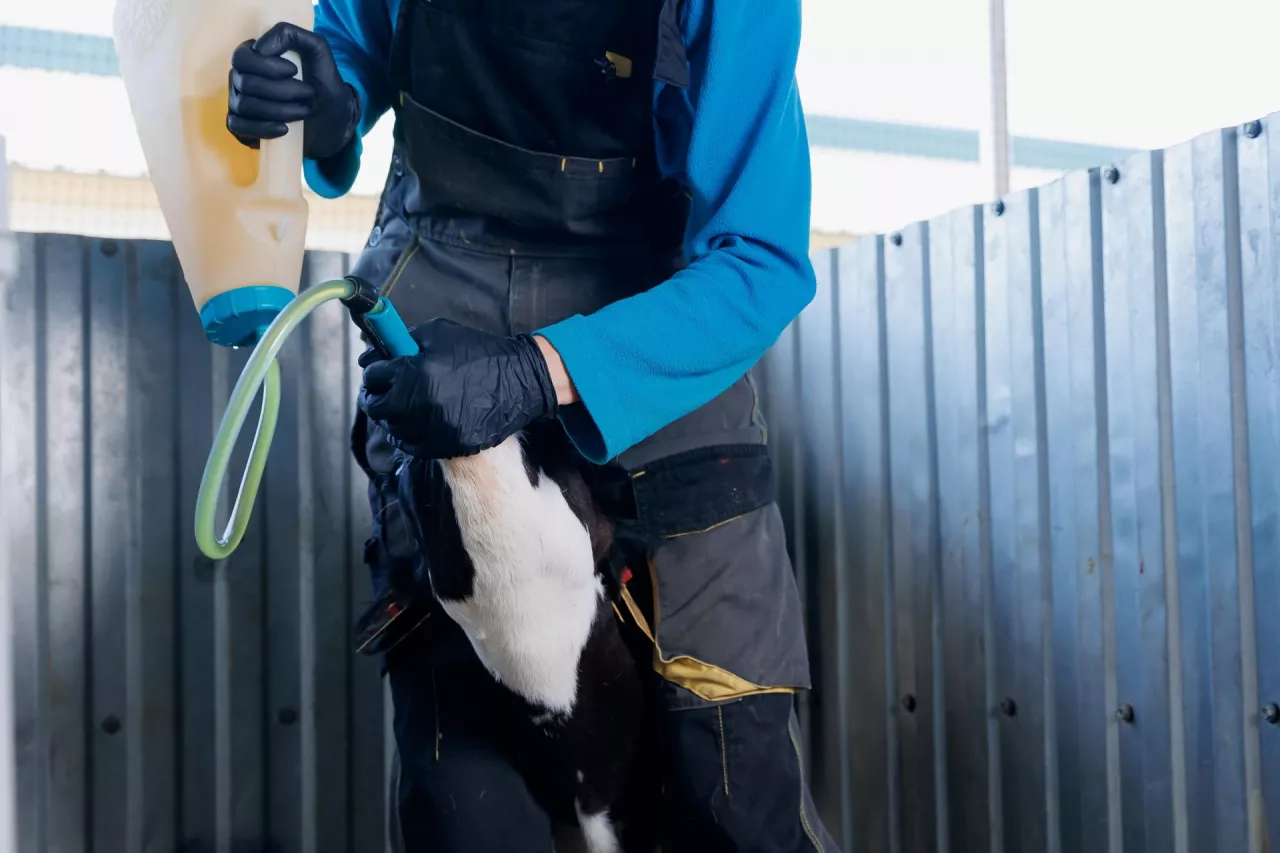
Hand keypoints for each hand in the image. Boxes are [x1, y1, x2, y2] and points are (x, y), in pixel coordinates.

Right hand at [226, 22, 358, 160]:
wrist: (334, 123)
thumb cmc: (324, 87)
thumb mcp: (319, 55)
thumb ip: (295, 36)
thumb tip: (260, 47)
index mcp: (254, 59)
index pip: (242, 57)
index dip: (266, 66)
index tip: (294, 71)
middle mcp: (242, 79)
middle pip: (245, 82)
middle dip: (280, 91)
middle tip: (307, 94)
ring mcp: (239, 103)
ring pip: (245, 105)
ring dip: (280, 110)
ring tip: (304, 111)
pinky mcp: (242, 128)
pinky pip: (238, 126)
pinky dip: (262, 128)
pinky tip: (284, 129)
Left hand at [359, 319, 559, 458]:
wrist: (519, 381)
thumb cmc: (479, 352)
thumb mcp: (439, 333)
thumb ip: (403, 341)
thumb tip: (372, 356)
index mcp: (413, 372)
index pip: (373, 376)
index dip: (375, 372)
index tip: (380, 372)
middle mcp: (417, 403)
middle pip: (376, 407)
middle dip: (377, 397)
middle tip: (386, 393)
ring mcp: (431, 429)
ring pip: (392, 429)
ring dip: (393, 417)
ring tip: (406, 407)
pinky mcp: (445, 446)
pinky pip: (412, 446)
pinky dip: (409, 436)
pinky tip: (417, 424)